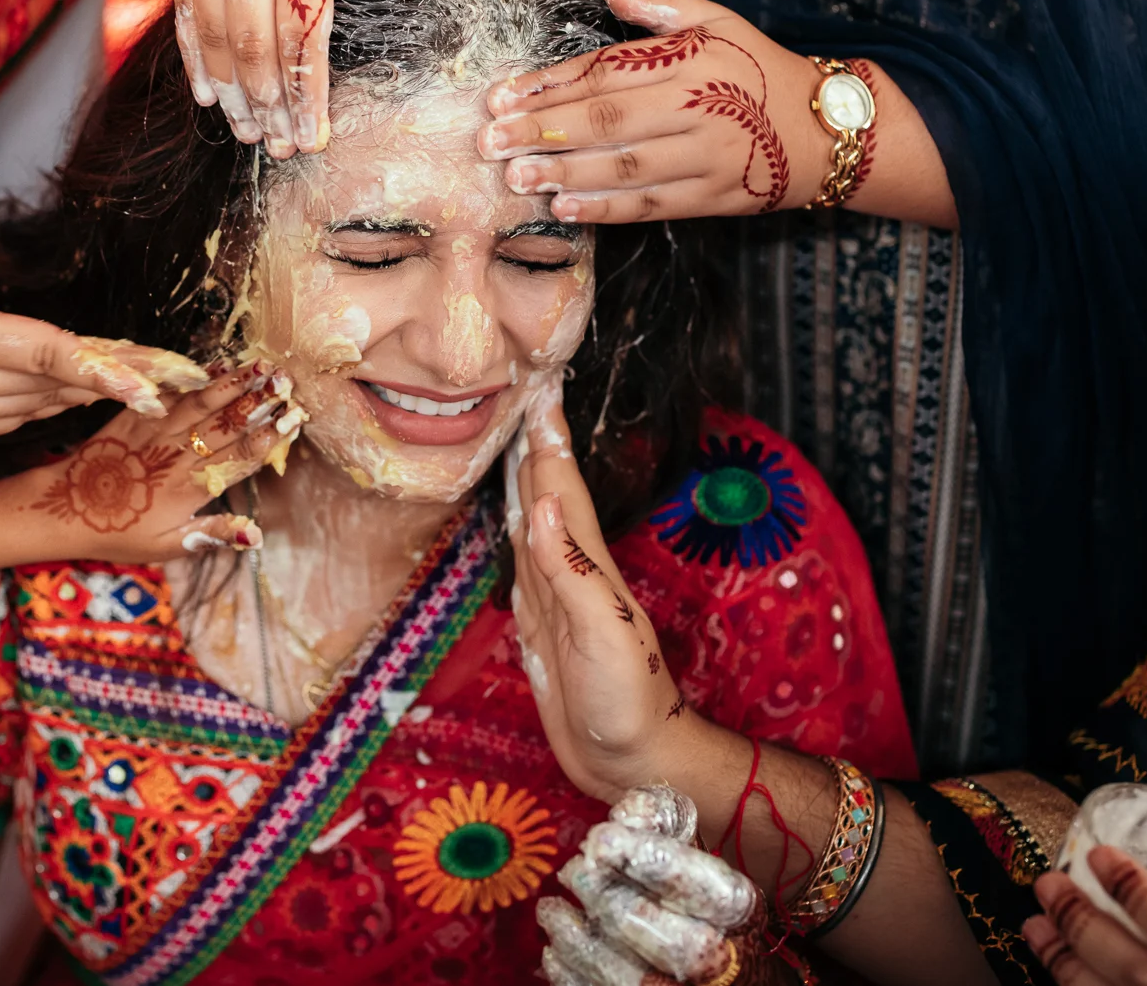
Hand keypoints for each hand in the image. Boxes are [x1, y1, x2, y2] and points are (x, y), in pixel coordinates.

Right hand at [0, 211, 209, 439]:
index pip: (43, 354)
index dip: (100, 366)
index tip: (150, 379)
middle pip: (52, 384)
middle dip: (113, 380)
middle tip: (171, 376)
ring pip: (35, 407)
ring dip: (82, 394)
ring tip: (137, 381)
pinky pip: (8, 420)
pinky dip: (45, 406)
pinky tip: (73, 393)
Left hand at [15, 362, 306, 563]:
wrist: (65, 509)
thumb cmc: (120, 533)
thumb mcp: (168, 546)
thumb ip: (213, 535)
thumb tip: (257, 536)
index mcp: (188, 491)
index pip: (239, 458)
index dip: (268, 437)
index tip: (295, 417)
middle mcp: (175, 458)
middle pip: (225, 425)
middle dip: (259, 401)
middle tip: (287, 380)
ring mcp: (154, 433)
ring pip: (201, 404)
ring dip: (234, 383)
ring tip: (261, 366)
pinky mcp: (134, 416)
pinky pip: (169, 395)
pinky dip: (194, 379)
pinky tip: (216, 365)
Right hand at [172, 0, 435, 156]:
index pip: (300, 24)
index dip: (305, 86)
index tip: (314, 134)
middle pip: (252, 38)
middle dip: (267, 101)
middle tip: (281, 148)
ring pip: (213, 30)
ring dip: (231, 88)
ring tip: (250, 133)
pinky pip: (184, 5)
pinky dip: (195, 52)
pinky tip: (209, 94)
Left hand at [479, 0, 836, 224]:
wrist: (822, 131)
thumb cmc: (758, 70)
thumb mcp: (722, 23)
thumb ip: (665, 8)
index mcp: (691, 61)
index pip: (607, 71)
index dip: (550, 85)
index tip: (501, 96)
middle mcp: (696, 108)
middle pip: (608, 121)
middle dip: (543, 131)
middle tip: (491, 142)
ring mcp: (705, 158)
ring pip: (624, 168)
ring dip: (564, 173)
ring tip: (515, 178)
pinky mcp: (710, 198)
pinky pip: (650, 206)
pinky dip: (604, 209)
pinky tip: (563, 207)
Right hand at [507, 395, 698, 799]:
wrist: (634, 763)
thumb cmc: (627, 703)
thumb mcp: (603, 637)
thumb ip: (571, 571)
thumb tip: (541, 504)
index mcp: (587, 566)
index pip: (561, 487)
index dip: (548, 437)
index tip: (539, 384)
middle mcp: (571, 572)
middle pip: (546, 492)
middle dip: (535, 440)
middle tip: (523, 387)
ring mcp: (557, 597)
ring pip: (533, 520)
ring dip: (524, 475)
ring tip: (513, 434)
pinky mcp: (541, 625)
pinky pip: (521, 561)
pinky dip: (513, 526)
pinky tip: (512, 512)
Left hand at [539, 785, 781, 984]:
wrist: (720, 974)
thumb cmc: (698, 905)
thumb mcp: (696, 859)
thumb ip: (666, 827)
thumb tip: (629, 813)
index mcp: (737, 910)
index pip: (702, 888)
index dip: (650, 861)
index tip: (602, 838)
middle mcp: (719, 960)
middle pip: (663, 937)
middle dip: (606, 899)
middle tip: (573, 872)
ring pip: (624, 976)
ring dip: (575, 937)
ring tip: (550, 910)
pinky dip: (570, 972)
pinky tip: (556, 948)